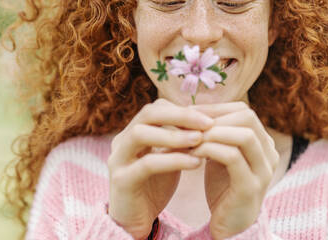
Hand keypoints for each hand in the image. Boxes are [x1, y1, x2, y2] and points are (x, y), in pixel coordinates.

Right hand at [107, 98, 213, 239]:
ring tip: (200, 140)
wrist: (136, 220)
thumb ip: (181, 139)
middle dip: (181, 116)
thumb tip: (209, 119)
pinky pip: (147, 164)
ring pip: (141, 134)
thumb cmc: (155, 184)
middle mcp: (122, 140)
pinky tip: (196, 164)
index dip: (184, 109)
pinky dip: (174, 160)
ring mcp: (117, 159)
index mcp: (134, 131)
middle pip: (148, 113)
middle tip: (208, 123)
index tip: (210, 117)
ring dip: (174, 135)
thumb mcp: (171, 156)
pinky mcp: (121, 180)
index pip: (158, 107)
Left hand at [189, 102, 279, 239]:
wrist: (229, 226)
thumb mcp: (222, 155)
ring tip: (190, 137)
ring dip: (212, 132)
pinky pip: (232, 157)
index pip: (244, 110)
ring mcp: (264, 171)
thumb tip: (193, 108)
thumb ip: (217, 134)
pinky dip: (210, 149)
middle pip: (248, 117)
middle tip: (188, 123)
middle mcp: (270, 153)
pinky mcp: (251, 187)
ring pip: (244, 135)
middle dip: (214, 117)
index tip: (190, 112)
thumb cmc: (224, 187)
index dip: (217, 108)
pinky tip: (193, 152)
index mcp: (264, 143)